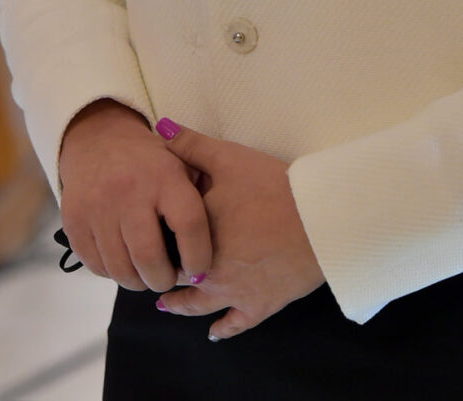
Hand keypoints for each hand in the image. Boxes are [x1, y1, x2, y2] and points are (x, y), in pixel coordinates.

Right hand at [58, 100, 212, 292]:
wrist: (99, 140)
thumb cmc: (150, 162)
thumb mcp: (181, 163)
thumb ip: (202, 196)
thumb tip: (221, 246)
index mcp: (164, 176)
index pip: (189, 225)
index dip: (199, 257)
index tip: (200, 271)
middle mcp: (129, 191)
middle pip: (149, 258)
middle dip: (163, 278)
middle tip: (168, 277)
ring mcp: (98, 207)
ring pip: (121, 269)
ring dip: (138, 281)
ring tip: (146, 273)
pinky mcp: (74, 222)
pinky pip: (96, 266)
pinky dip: (113, 272)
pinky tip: (123, 260)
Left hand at [153, 119, 325, 340]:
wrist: (318, 219)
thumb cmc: (272, 186)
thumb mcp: (229, 157)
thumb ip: (191, 145)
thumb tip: (160, 128)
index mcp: (197, 234)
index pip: (165, 239)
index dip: (155, 236)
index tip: (145, 232)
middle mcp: (209, 269)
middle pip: (178, 273)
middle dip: (165, 270)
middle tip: (151, 269)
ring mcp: (234, 292)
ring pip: (198, 304)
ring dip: (180, 305)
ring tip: (165, 304)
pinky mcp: (260, 306)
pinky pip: (235, 324)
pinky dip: (222, 330)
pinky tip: (213, 333)